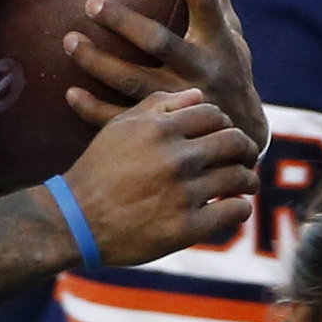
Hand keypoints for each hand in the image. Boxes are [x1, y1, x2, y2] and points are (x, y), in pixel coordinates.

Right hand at [59, 88, 256, 266]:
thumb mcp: (120, 127)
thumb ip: (159, 105)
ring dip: (246, 180)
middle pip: (234, 142)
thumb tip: (199, 94)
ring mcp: (184, 194)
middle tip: (244, 158)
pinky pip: (234, 211)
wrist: (75, 220)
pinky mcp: (187, 227)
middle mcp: (176, 158)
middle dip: (244, 149)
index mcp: (161, 130)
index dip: (224, 125)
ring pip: (239, 177)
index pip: (216, 115)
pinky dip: (239, 208)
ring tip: (244, 184)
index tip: (223, 137)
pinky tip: (232, 208)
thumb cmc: (97, 170)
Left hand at [63, 0, 268, 155]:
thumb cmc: (228, 70)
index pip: (204, 0)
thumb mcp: (232, 35)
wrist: (241, 137)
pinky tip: (70, 92)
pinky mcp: (163, 126)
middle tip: (91, 3)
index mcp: (219, 41)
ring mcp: (181, 101)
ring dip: (98, 62)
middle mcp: (202, 70)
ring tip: (70, 41)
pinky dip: (93, 107)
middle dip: (124, 22)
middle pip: (160, 42)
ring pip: (134, 81)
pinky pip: (122, 116)